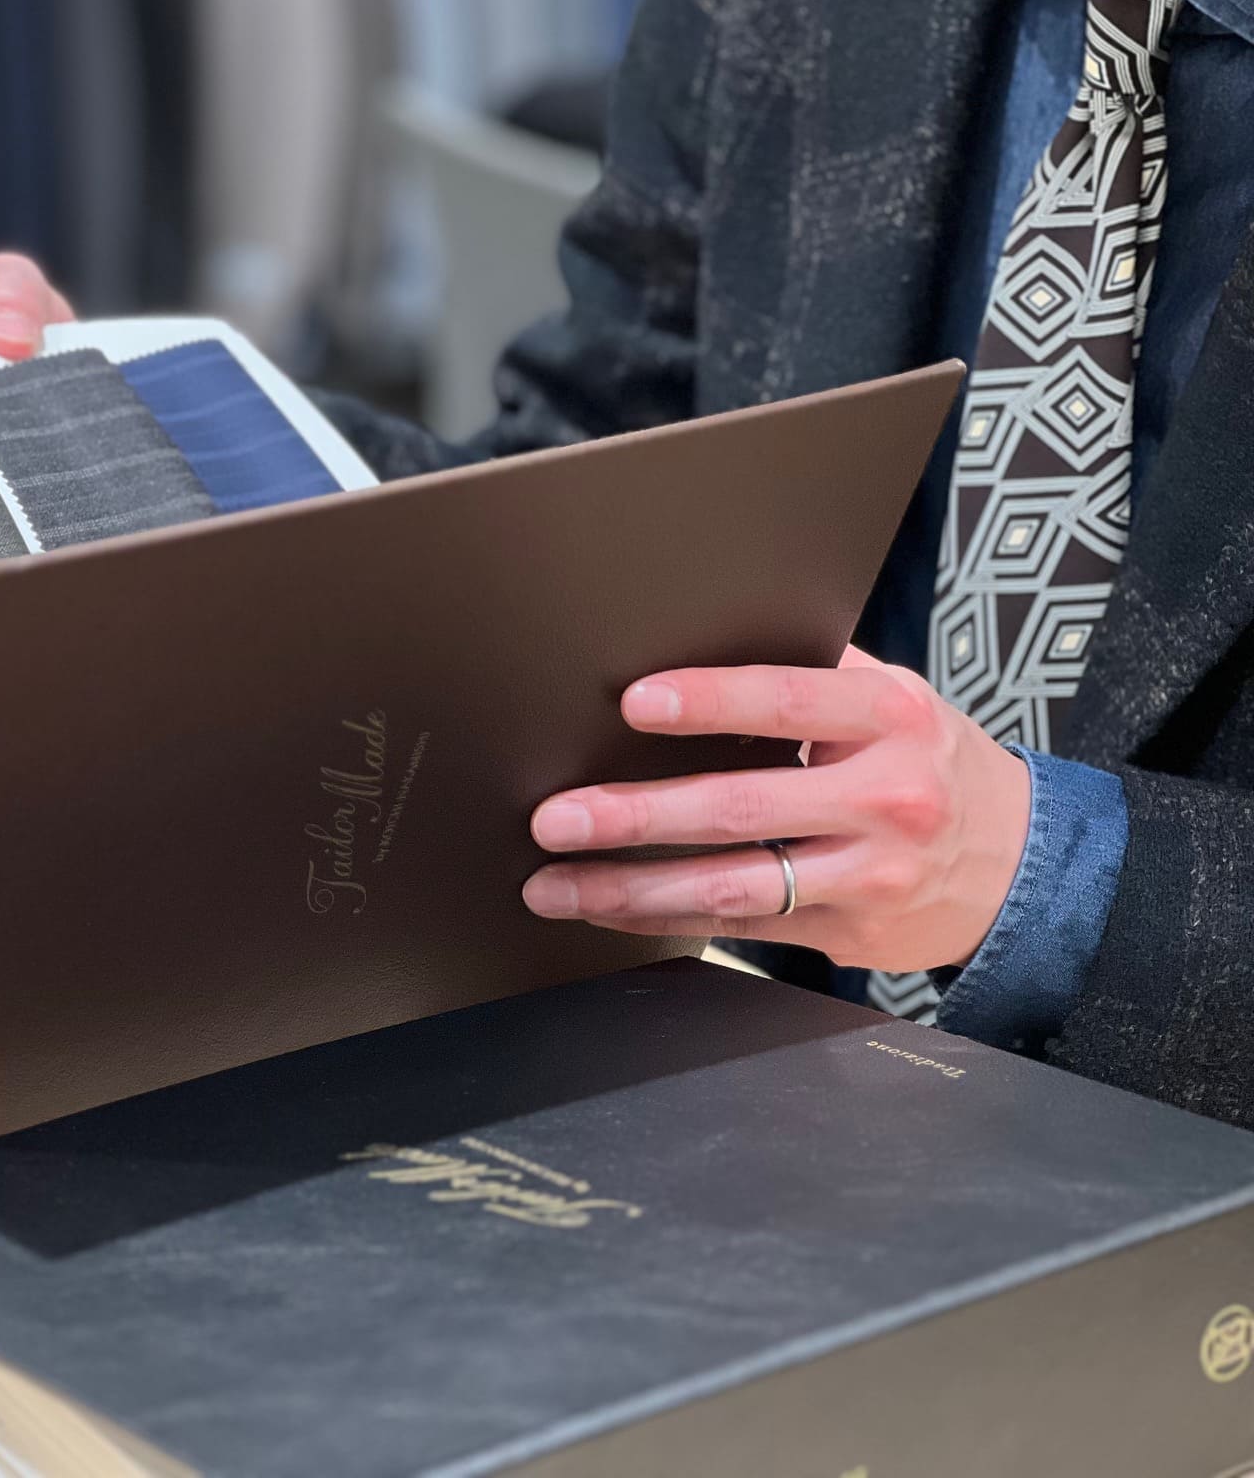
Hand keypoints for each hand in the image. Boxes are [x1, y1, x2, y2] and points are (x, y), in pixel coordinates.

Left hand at [521, 647, 1030, 971]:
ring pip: (729, 885)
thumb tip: (691, 638)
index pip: (787, 701)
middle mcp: (882, 798)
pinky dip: (662, 917)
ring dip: (627, 887)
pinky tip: (606, 907)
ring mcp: (866, 874)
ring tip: (551, 882)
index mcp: (889, 718)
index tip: (632, 703)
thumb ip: (811, 676)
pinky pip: (739, 925)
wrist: (1022, 866)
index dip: (708, 701)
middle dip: (633, 815)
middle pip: (739, 808)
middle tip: (554, 816)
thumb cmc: (928, 762)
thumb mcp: (892, 701)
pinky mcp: (845, 933)